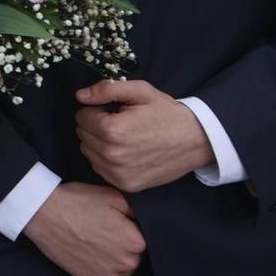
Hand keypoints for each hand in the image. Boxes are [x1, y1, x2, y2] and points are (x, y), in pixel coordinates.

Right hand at [22, 182, 144, 275]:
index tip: (118, 222)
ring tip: (98, 243)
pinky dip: (108, 272)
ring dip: (118, 259)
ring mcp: (108, 275)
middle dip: (126, 245)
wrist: (44, 214)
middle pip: (136, 256)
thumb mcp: (113, 196)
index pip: (145, 238)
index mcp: (134, 241)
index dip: (132, 229)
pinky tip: (96, 257)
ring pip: (125, 270)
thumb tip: (144, 222)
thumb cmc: (78, 202)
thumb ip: (136, 211)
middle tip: (106, 231)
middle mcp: (126, 263)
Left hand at [74, 79, 213, 193]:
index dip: (96, 109)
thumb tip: (80, 96)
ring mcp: (118, 173)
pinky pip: (100, 168)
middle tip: (120, 122)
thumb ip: (107, 90)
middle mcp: (112, 154)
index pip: (82, 116)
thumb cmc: (167, 113)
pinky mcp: (126, 184)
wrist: (196, 140)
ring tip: (123, 137)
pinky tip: (125, 151)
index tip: (114, 110)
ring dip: (99, 143)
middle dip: (96, 125)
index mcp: (112, 129)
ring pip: (89, 152)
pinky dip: (106, 159)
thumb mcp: (141, 91)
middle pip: (83, 134)